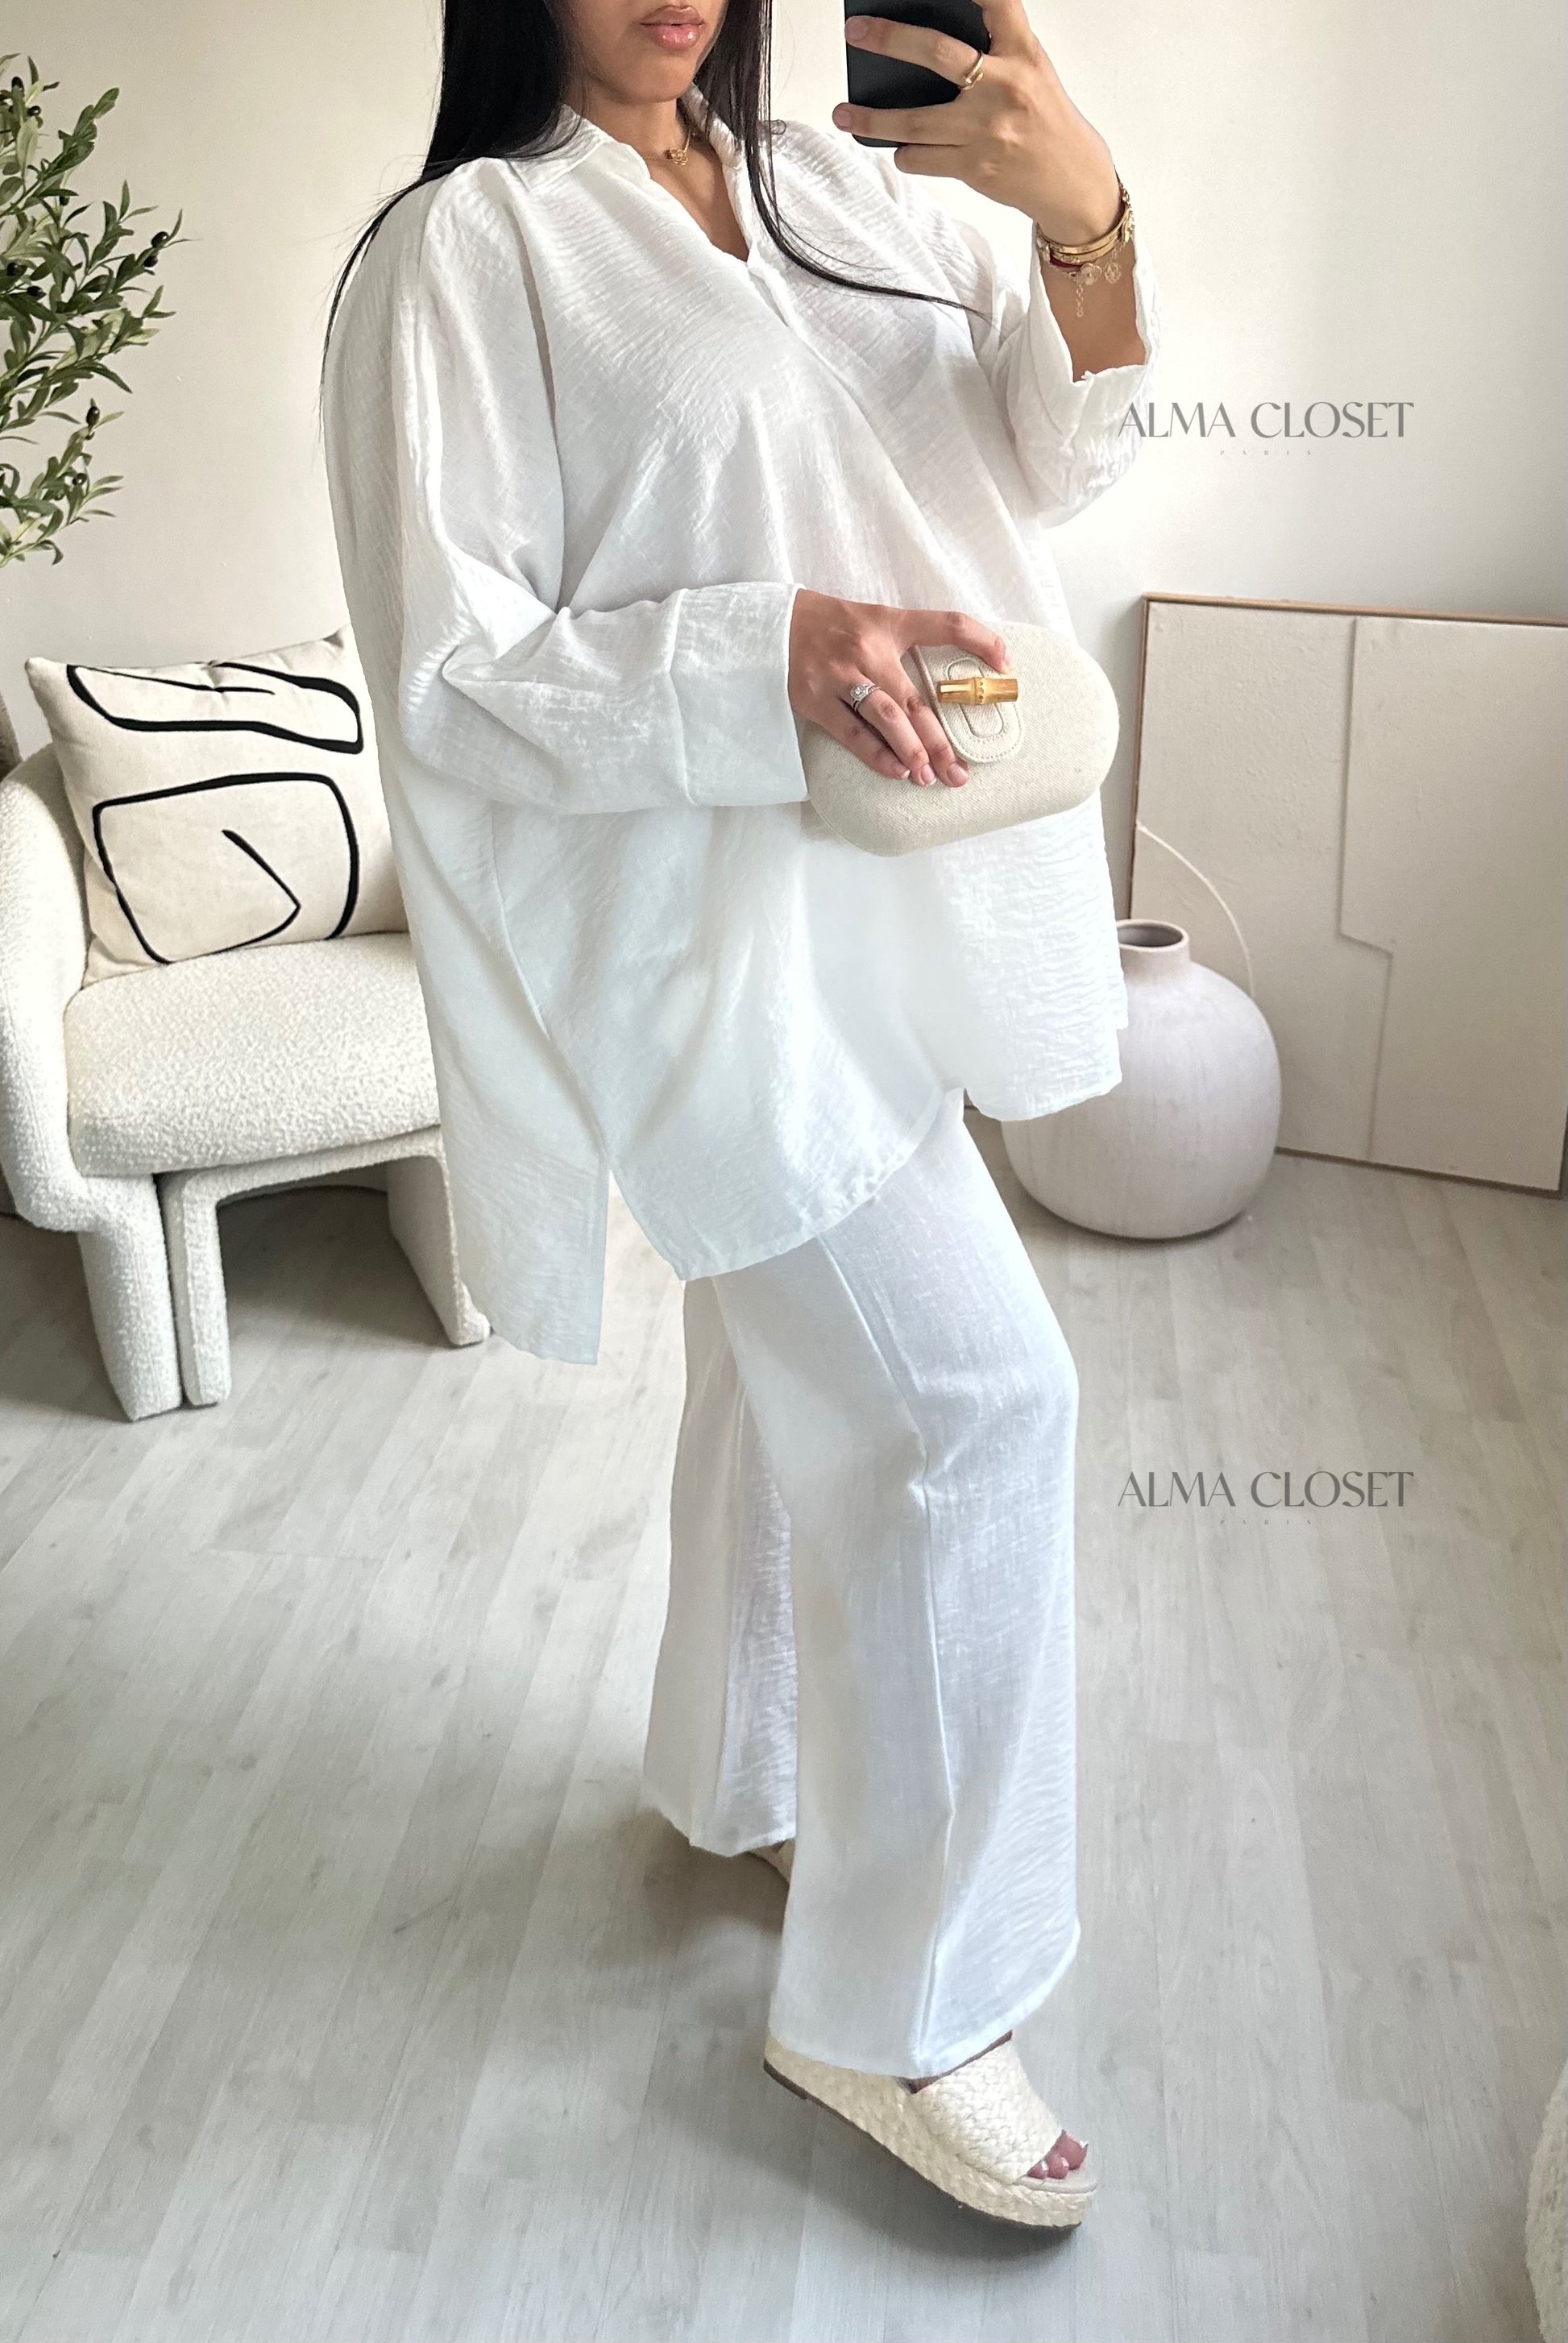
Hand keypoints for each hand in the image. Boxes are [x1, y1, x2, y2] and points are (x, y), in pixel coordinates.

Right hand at [788, 590, 1008, 787]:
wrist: (775, 625)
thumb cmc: (833, 626)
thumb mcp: (876, 620)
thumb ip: (910, 642)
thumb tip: (947, 684)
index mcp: (891, 624)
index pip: (948, 624)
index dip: (981, 641)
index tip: (1007, 666)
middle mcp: (869, 649)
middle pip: (915, 699)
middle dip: (941, 741)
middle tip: (959, 773)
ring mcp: (840, 675)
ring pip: (886, 717)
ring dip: (912, 752)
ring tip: (930, 778)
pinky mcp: (815, 698)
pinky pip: (851, 732)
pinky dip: (875, 754)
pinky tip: (896, 772)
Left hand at [832, 0, 1120, 243]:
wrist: (1072, 181)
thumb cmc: (1044, 120)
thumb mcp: (1030, 70)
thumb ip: (993, 50)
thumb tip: (928, 46)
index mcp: (1023, 52)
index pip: (997, 3)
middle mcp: (1005, 85)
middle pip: (937, 53)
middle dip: (890, 38)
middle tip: (857, 31)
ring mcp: (988, 129)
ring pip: (914, 121)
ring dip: (872, 119)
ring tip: (843, 114)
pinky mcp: (975, 166)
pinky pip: (922, 158)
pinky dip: (905, 153)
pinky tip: (900, 148)